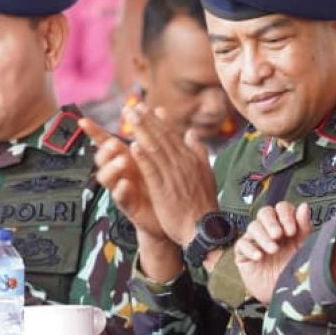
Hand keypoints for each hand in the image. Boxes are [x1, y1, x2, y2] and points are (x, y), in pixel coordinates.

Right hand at [80, 117, 165, 241]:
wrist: (167, 212)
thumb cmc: (158, 180)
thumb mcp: (158, 154)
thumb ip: (155, 133)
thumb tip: (157, 109)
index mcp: (124, 156)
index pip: (105, 141)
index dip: (93, 132)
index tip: (83, 121)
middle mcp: (119, 171)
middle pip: (102, 158)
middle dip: (106, 150)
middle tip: (115, 144)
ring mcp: (120, 188)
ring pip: (106, 177)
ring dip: (112, 168)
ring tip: (123, 162)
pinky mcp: (127, 204)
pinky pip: (120, 197)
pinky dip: (122, 190)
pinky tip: (127, 184)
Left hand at [125, 103, 218, 245]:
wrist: (204, 228)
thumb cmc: (203, 203)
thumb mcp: (205, 173)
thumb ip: (198, 152)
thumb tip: (192, 134)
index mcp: (190, 158)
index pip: (171, 135)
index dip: (156, 121)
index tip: (143, 108)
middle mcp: (182, 163)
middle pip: (161, 137)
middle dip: (145, 120)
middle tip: (131, 106)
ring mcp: (173, 176)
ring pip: (156, 149)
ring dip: (142, 132)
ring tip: (130, 118)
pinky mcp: (165, 190)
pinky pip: (153, 171)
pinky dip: (144, 158)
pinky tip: (133, 147)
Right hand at [234, 201, 312, 303]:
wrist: (286, 297)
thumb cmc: (296, 272)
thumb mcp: (304, 248)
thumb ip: (304, 227)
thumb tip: (304, 206)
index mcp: (286, 226)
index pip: (281, 208)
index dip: (286, 215)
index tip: (292, 230)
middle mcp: (270, 231)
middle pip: (264, 213)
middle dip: (272, 222)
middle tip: (279, 235)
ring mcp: (256, 241)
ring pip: (253, 226)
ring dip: (263, 237)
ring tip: (273, 250)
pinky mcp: (244, 255)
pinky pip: (242, 244)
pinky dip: (250, 249)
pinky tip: (259, 257)